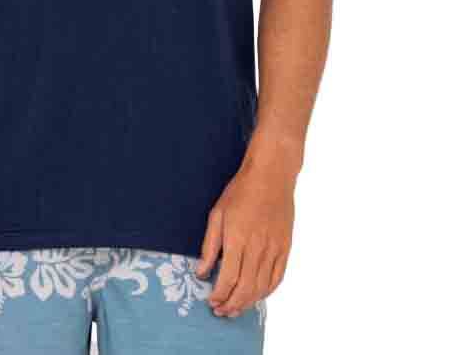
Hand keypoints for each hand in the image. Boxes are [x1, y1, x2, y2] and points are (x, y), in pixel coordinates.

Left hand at [194, 157, 295, 316]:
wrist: (271, 175)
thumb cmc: (240, 191)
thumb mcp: (217, 214)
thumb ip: (209, 246)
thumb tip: (201, 271)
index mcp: (237, 238)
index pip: (228, 278)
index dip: (219, 295)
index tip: (211, 301)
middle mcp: (258, 247)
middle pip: (245, 288)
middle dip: (232, 305)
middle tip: (221, 311)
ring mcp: (274, 249)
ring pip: (262, 287)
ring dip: (248, 303)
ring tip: (236, 309)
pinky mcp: (285, 248)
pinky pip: (277, 278)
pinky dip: (267, 292)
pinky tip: (257, 295)